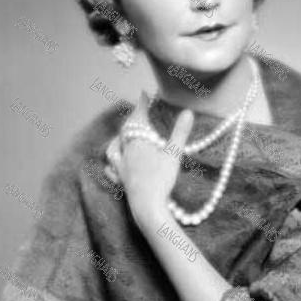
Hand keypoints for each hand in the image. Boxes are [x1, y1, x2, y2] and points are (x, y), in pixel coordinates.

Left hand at [105, 92, 194, 216]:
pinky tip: (113, 164)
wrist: (148, 206)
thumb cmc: (162, 179)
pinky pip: (112, 169)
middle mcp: (126, 152)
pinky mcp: (121, 182)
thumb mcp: (175, 154)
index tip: (143, 94)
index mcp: (138, 142)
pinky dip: (112, 163)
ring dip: (118, 138)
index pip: (138, 118)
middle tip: (138, 112)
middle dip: (132, 120)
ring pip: (114, 148)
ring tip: (122, 135)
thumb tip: (188, 112)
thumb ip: (180, 133)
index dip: (141, 105)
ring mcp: (121, 168)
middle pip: (125, 131)